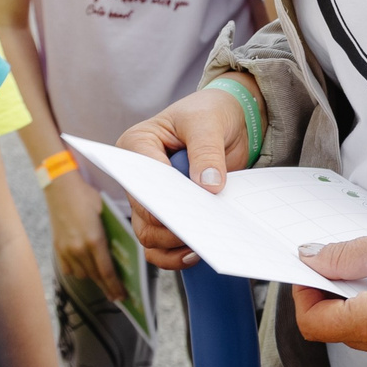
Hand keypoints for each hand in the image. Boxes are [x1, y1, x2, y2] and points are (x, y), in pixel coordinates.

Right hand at [45, 168, 123, 302]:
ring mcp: (65, 250)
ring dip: (94, 279)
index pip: (107, 272)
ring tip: (104, 282)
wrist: (60, 186)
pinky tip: (86, 269)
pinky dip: (79, 271)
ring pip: (82, 274)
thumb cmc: (86, 195)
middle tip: (117, 297)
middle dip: (107, 288)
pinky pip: (69, 269)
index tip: (123, 296)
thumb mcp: (106, 213)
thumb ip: (113, 233)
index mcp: (93, 240)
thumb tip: (123, 251)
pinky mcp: (57, 248)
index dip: (115, 286)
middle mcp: (78, 249)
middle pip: (95, 276)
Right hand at [118, 79, 255, 269]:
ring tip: (199, 246)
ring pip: (148, 234)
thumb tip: (208, 185)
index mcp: (137, 144)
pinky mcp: (169, 212)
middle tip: (199, 232)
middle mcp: (139, 175)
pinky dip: (174, 253)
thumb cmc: (211, 112)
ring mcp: (152, 197)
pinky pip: (160, 244)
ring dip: (172, 245)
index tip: (186, 210)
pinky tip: (194, 253)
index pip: (142, 179)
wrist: (229, 120)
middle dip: (170, 226)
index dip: (162, 198)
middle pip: (143, 212)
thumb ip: (207, 151)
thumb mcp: (209, 122)